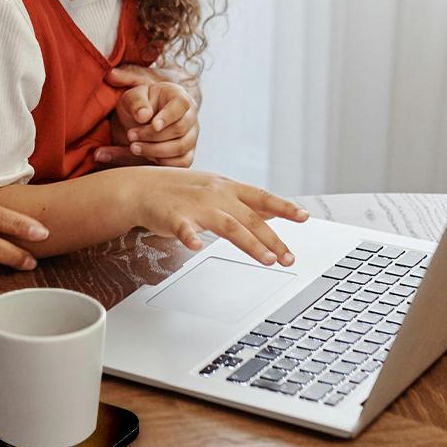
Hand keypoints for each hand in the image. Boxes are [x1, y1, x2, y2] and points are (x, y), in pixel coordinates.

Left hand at [97, 73, 198, 167]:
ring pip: (180, 148)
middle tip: (131, 135)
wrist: (140, 120)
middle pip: (180, 129)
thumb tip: (143, 116)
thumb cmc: (139, 106)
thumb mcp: (131, 98)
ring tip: (134, 147)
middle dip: (153, 135)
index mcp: (178, 96)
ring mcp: (191, 136)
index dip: (168, 116)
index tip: (153, 125)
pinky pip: (182, 163)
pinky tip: (145, 156)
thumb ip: (136, 102)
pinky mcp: (187, 153)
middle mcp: (190, 116)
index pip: (181, 105)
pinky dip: (162, 162)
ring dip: (154, 150)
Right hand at [132, 168, 309, 264]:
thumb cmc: (181, 190)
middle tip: (289, 257)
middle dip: (272, 239)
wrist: (142, 187)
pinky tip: (195, 247)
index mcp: (228, 188)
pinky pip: (182, 228)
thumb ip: (244, 201)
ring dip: (250, 243)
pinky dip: (188, 237)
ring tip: (267, 260)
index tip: (304, 217)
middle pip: (250, 217)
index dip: (284, 207)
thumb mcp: (217, 188)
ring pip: (228, 225)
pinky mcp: (173, 217)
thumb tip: (274, 210)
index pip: (261, 197)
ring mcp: (195, 205)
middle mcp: (216, 195)